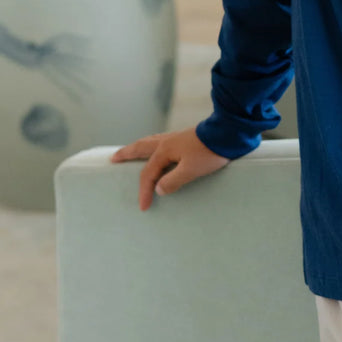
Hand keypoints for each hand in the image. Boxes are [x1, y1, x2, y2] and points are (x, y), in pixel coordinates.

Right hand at [110, 127, 229, 210]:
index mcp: (165, 150)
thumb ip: (173, 181)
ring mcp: (175, 138)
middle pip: (140, 148)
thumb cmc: (210, 152)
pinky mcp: (185, 138)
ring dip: (138, 148)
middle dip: (126, 154)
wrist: (228, 134)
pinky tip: (158, 150)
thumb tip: (158, 189)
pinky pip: (161, 142)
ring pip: (150, 143)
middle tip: (113, 158)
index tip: (143, 207)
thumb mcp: (191, 171)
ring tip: (130, 151)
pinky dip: (152, 146)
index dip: (144, 191)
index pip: (148, 174)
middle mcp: (166, 142)